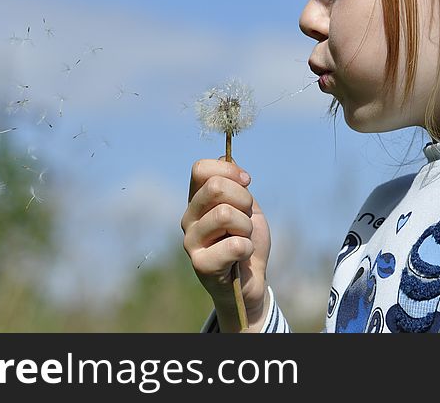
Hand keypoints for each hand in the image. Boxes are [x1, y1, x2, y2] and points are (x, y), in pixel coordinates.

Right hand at [181, 156, 270, 331]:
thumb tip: (226, 157)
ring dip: (246, 227)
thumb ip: (235, 184)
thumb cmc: (246, 242)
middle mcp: (188, 218)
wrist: (251, 282)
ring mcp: (191, 241)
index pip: (200, 169)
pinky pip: (236, 244)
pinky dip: (247, 248)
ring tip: (243, 239)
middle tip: (246, 218)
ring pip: (225, 214)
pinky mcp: (200, 264)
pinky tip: (241, 257)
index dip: (229, 171)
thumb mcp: (246, 207)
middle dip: (243, 200)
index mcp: (197, 200)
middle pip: (215, 187)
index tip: (247, 182)